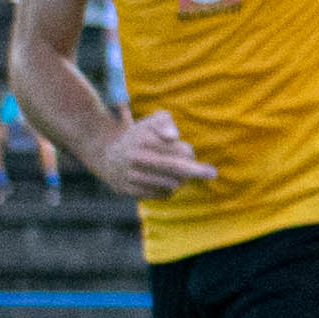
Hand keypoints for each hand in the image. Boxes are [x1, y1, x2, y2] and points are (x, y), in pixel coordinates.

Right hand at [98, 111, 212, 199]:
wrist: (106, 157)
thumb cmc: (139, 137)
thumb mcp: (151, 122)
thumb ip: (166, 123)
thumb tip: (172, 137)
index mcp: (143, 140)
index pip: (177, 151)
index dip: (188, 153)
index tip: (191, 155)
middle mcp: (135, 158)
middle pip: (176, 169)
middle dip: (197, 172)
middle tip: (212, 173)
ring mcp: (131, 176)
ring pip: (171, 184)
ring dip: (180, 181)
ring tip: (178, 175)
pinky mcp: (129, 191)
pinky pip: (161, 195)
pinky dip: (168, 190)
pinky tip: (165, 183)